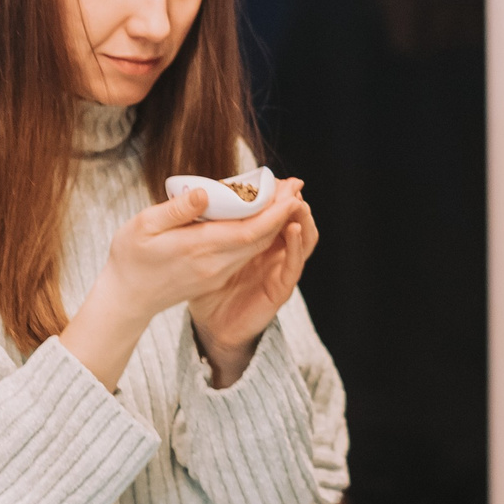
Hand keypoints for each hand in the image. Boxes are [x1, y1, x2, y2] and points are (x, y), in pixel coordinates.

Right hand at [96, 183, 304, 335]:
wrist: (127, 299)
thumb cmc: (130, 258)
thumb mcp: (143, 226)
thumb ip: (177, 209)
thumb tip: (205, 193)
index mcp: (199, 248)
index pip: (250, 230)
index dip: (276, 211)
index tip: (291, 190)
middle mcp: (214, 264)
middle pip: (260, 238)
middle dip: (282, 212)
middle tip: (293, 185)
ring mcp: (216, 273)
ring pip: (255, 247)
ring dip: (273, 223)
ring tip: (281, 197)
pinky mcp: (215, 277)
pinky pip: (244, 253)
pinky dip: (258, 234)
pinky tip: (259, 218)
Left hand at [188, 181, 316, 376]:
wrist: (211, 326)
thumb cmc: (208, 288)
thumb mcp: (206, 252)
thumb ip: (210, 228)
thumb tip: (201, 194)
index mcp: (259, 243)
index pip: (274, 214)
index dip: (278, 196)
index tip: (275, 177)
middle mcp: (275, 254)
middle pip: (294, 222)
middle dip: (294, 203)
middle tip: (292, 184)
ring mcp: (280, 271)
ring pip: (302, 240)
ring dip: (302, 219)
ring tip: (296, 202)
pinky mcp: (280, 289)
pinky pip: (294, 265)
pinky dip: (297, 246)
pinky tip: (293, 228)